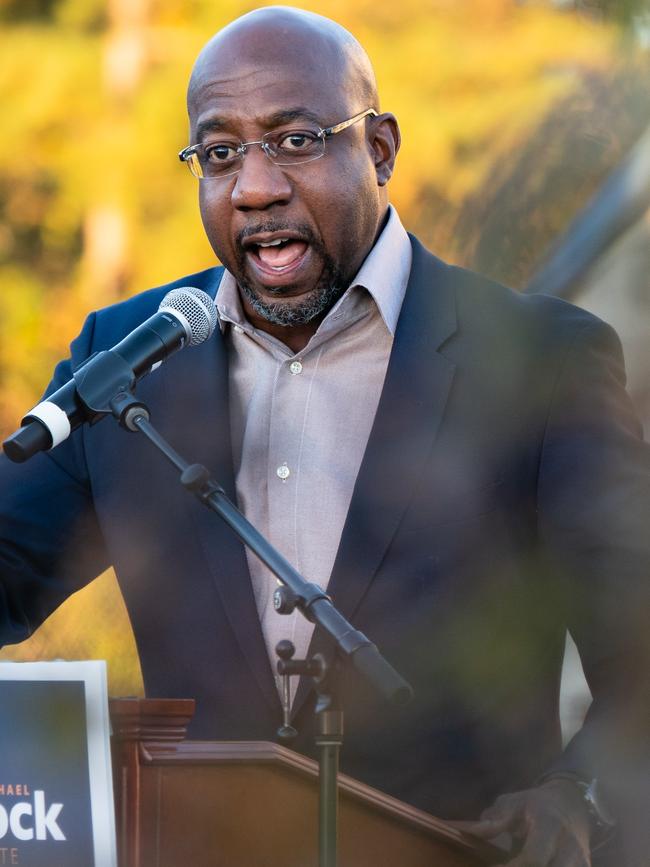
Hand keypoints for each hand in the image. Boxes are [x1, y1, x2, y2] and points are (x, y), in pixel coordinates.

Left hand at [452, 779, 591, 865]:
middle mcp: (569, 847)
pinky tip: (523, 866)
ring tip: (511, 865)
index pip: (534, 857)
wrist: (571, 803)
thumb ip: (495, 820)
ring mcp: (581, 862)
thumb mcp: (514, 802)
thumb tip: (470, 832)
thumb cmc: (535, 803)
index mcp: (549, 825)